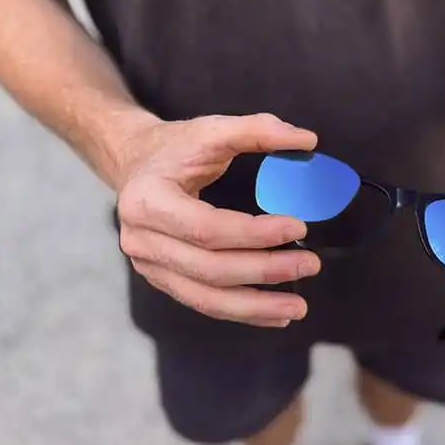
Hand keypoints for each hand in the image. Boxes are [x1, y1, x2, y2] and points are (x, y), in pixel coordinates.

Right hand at [115, 112, 320, 326]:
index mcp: (147, 201)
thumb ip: (258, 130)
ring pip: (207, 298)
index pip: (207, 228)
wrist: (134, 163)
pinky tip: (276, 315)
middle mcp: (142, 240)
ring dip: (256, 306)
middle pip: (210, 269)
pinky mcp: (163, 280)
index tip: (299, 228)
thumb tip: (307, 140)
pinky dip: (243, 312)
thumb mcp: (212, 129)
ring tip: (299, 306)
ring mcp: (149, 266)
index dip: (254, 234)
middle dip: (265, 271)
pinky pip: (205, 303)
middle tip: (310, 264)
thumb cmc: (175, 148)